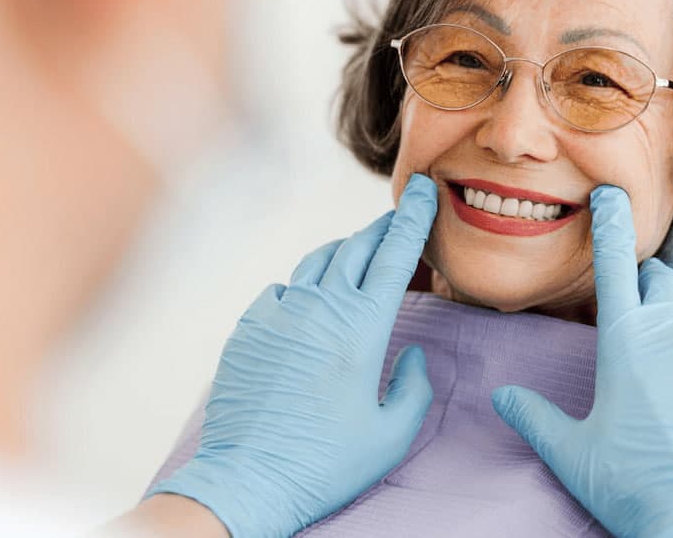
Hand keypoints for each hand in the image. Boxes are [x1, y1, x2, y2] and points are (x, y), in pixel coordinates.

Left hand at [148, 174, 437, 537]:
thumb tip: (414, 353)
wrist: (247, 480)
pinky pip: (282, 291)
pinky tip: (310, 303)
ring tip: (358, 256)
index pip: (395, 256)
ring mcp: (279, 315)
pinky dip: (303, 288)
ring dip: (343, 253)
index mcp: (363, 328)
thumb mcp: (392, 435)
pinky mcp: (248, 329)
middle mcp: (320, 309)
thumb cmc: (325, 464)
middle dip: (382, 228)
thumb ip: (414, 386)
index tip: (425, 192)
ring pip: (317, 263)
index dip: (414, 219)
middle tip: (399, 219)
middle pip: (356, 247)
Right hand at [491, 185, 672, 537]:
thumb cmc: (635, 489)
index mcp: (624, 341)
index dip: (610, 222)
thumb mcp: (572, 455)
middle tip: (645, 333)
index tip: (610, 193)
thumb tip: (502, 396)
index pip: (613, 263)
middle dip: (651, 294)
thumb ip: (535, 417)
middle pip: (662, 284)